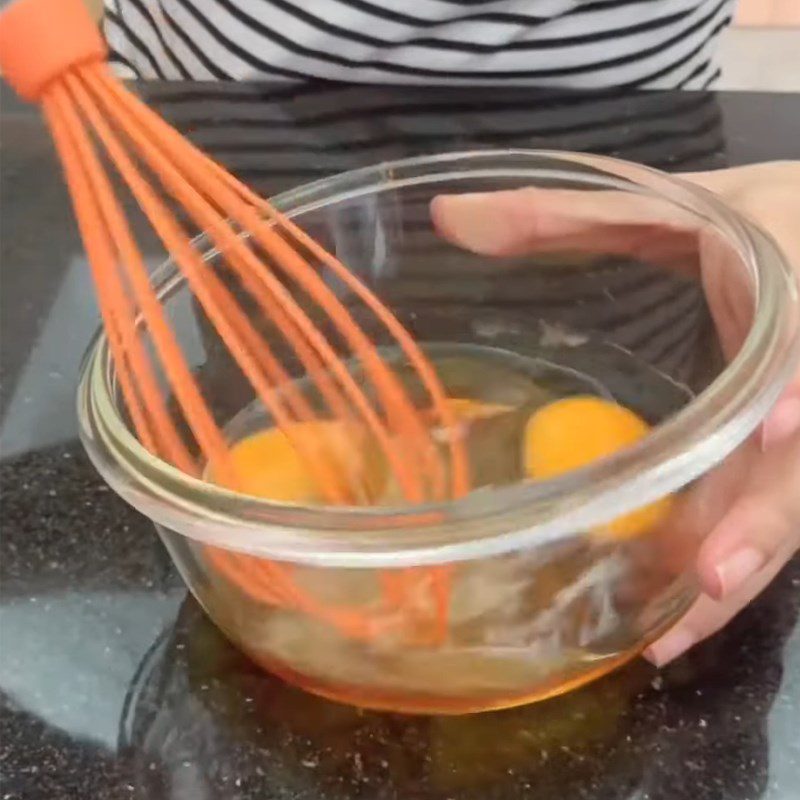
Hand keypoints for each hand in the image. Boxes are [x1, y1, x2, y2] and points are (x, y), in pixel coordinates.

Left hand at [430, 162, 799, 665]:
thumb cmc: (764, 220)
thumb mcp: (673, 208)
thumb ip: (568, 214)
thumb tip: (446, 217)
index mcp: (795, 284)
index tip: (777, 429)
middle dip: (767, 516)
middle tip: (706, 576)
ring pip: (793, 502)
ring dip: (745, 565)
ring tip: (671, 633)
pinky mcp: (793, 451)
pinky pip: (774, 511)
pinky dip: (736, 559)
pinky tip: (681, 608)